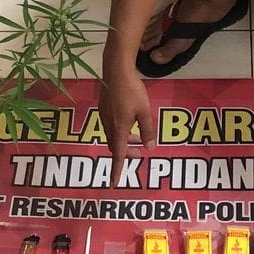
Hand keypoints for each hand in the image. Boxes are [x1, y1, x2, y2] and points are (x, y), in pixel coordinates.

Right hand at [100, 64, 154, 182]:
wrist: (115, 70)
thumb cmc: (132, 90)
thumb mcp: (145, 112)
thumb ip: (147, 131)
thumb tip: (150, 148)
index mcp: (119, 128)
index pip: (118, 156)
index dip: (117, 170)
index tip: (114, 184)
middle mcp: (109, 125)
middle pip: (116, 147)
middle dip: (127, 154)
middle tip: (140, 154)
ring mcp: (104, 117)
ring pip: (113, 137)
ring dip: (125, 142)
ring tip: (138, 138)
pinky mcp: (103, 109)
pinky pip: (111, 127)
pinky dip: (120, 132)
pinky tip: (129, 123)